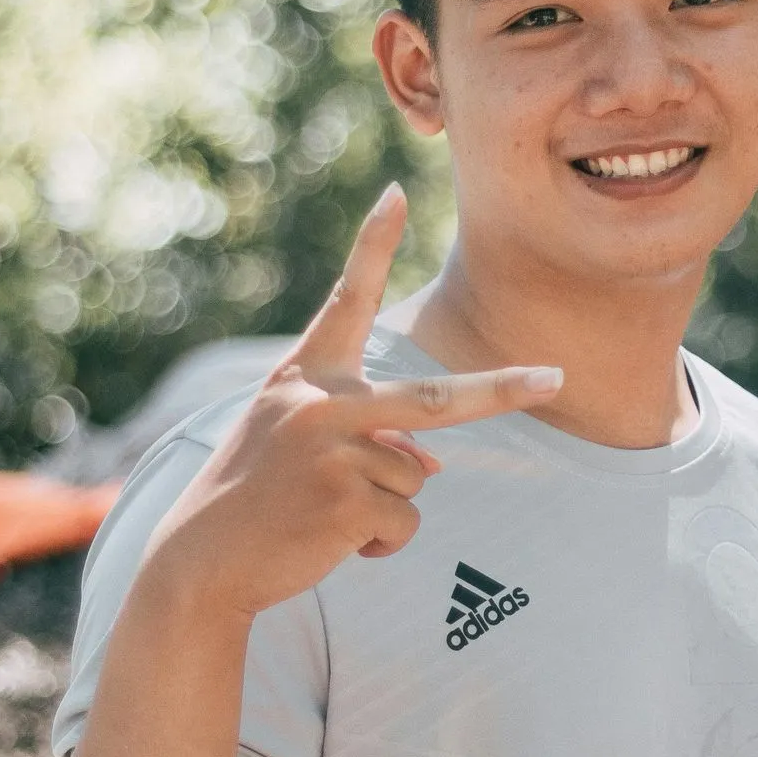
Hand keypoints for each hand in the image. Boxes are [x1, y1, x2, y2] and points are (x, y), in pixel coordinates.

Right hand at [141, 184, 560, 621]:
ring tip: (324, 515)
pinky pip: (404, 523)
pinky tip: (330, 542)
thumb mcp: (303, 447)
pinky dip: (381, 544)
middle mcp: (319, 403)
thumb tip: (430, 466)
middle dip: (502, 390)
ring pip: (414, 478)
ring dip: (385, 509)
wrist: (202, 562)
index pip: (344, 301)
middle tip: (555, 379)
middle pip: (434, 397)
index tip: (395, 194)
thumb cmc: (255, 499)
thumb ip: (368, 437)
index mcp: (303, 376)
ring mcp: (333, 451)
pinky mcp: (344, 501)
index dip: (370, 246)